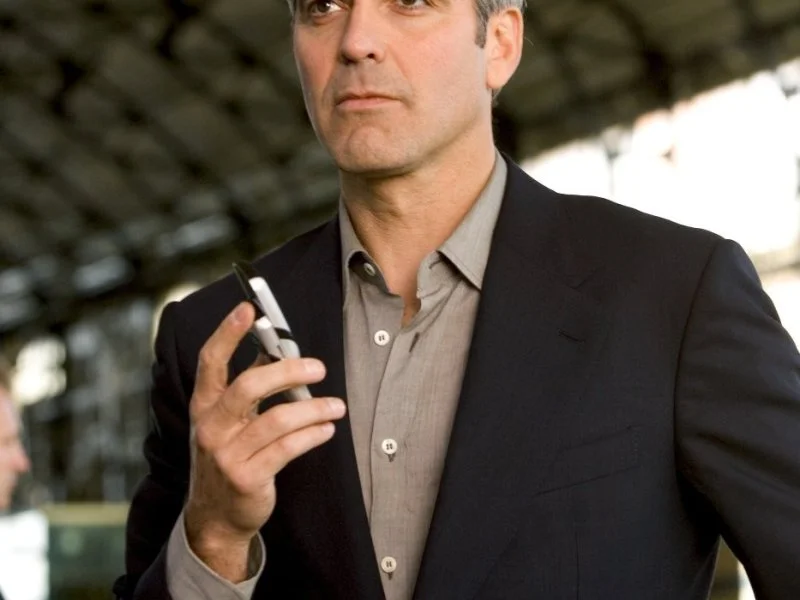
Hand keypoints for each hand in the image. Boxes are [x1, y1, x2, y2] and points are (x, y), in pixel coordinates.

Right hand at [184, 302, 346, 581]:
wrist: (215, 517)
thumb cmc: (229, 456)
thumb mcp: (228, 421)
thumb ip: (248, 388)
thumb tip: (280, 352)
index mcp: (203, 405)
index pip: (210, 361)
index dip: (228, 332)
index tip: (249, 308)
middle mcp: (210, 427)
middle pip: (249, 385)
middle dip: (288, 371)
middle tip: (319, 368)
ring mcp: (226, 454)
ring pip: (277, 420)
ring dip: (314, 409)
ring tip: (336, 406)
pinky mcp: (247, 477)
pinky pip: (288, 448)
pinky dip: (313, 435)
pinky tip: (327, 429)